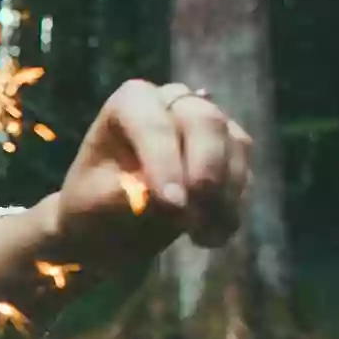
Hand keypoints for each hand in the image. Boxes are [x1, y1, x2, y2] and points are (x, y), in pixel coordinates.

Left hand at [51, 79, 252, 265]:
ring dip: (223, 197)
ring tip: (200, 236)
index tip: (172, 205)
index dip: (165, 162)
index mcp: (130, 103)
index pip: (153, 123)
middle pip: (206, 122)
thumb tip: (175, 200)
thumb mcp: (97, 203)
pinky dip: (232, 208)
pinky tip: (211, 237)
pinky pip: (245, 173)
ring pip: (235, 146)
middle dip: (205, 172)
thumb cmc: (93, 205)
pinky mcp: (230, 150)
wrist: (109, 224)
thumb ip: (132, 193)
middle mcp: (173, 101)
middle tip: (193, 218)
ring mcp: (207, 122)